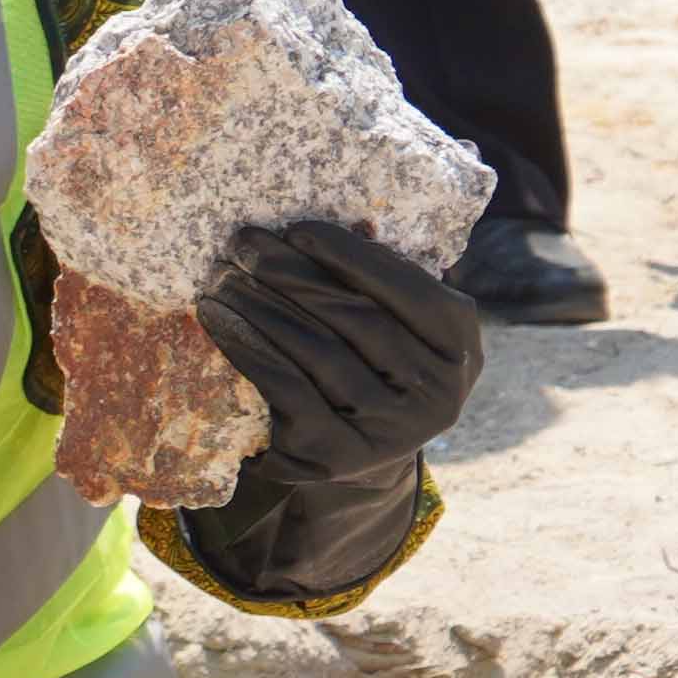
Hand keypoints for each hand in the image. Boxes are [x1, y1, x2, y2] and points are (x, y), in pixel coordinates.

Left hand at [195, 217, 479, 484]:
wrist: (356, 457)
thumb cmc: (373, 368)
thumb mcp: (400, 326)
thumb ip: (387, 280)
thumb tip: (351, 221)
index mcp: (458, 348)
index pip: (408, 289)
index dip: (350, 255)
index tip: (296, 228)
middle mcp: (435, 394)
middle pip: (356, 316)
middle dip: (293, 272)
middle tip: (244, 244)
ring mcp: (388, 430)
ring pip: (317, 349)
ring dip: (262, 305)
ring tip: (224, 278)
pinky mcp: (337, 455)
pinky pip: (285, 386)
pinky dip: (247, 346)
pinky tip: (218, 319)